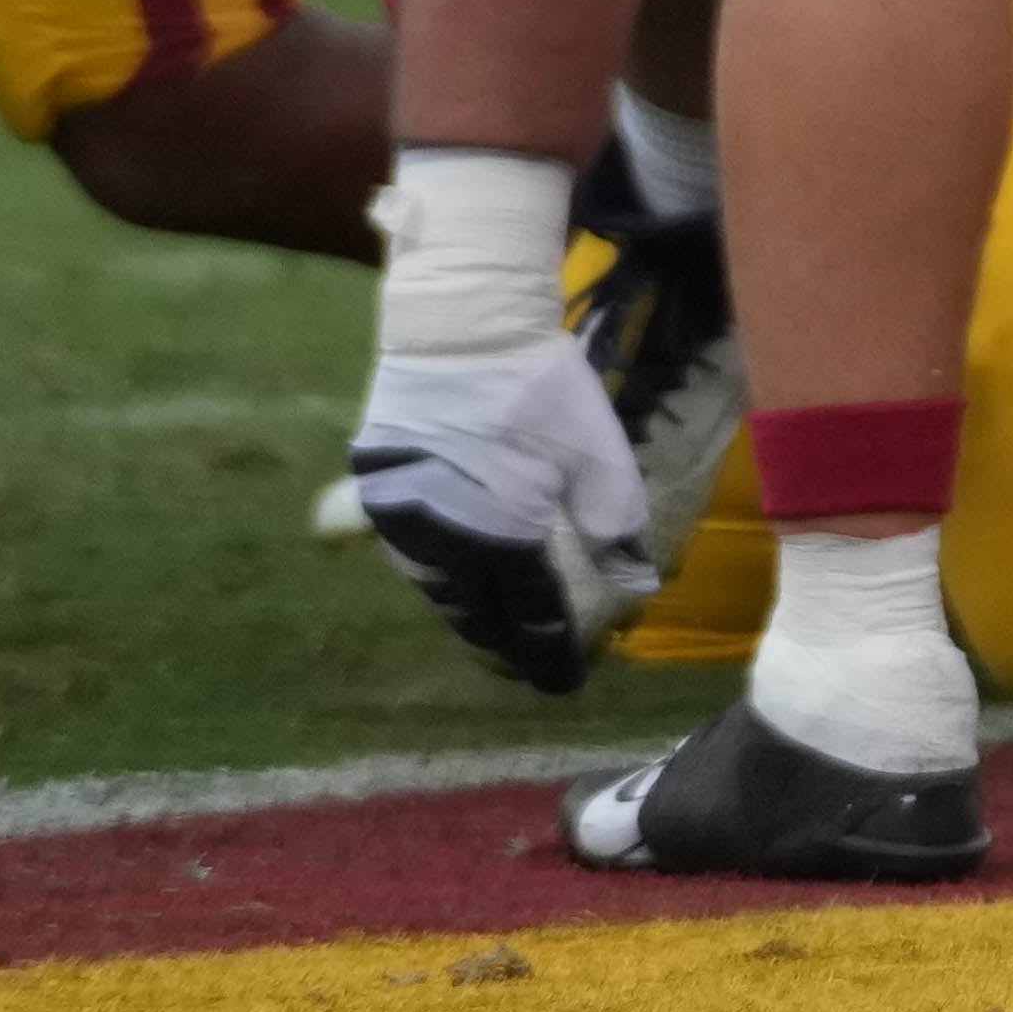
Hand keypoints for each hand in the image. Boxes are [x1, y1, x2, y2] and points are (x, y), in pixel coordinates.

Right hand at [348, 339, 656, 693]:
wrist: (460, 329)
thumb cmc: (540, 389)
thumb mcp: (596, 454)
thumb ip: (614, 524)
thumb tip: (635, 583)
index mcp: (498, 537)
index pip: (528, 614)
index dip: (548, 651)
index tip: (566, 682)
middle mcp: (440, 542)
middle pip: (475, 611)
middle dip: (505, 642)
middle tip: (530, 664)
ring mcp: (400, 518)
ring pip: (436, 587)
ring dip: (469, 611)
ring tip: (496, 631)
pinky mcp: (377, 491)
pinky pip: (412, 551)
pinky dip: (441, 573)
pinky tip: (460, 577)